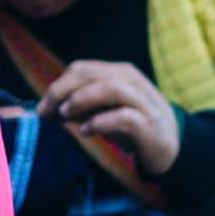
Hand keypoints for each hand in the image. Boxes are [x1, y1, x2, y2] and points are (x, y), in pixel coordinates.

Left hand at [37, 60, 181, 176]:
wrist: (172, 146)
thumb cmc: (132, 125)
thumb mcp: (105, 110)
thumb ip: (82, 106)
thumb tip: (49, 109)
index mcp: (118, 73)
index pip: (81, 69)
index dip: (58, 85)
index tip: (42, 108)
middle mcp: (131, 81)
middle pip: (91, 74)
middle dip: (62, 91)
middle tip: (46, 112)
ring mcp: (142, 101)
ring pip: (111, 88)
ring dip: (82, 100)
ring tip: (65, 116)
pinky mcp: (149, 124)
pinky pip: (124, 116)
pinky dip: (101, 122)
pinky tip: (86, 132)